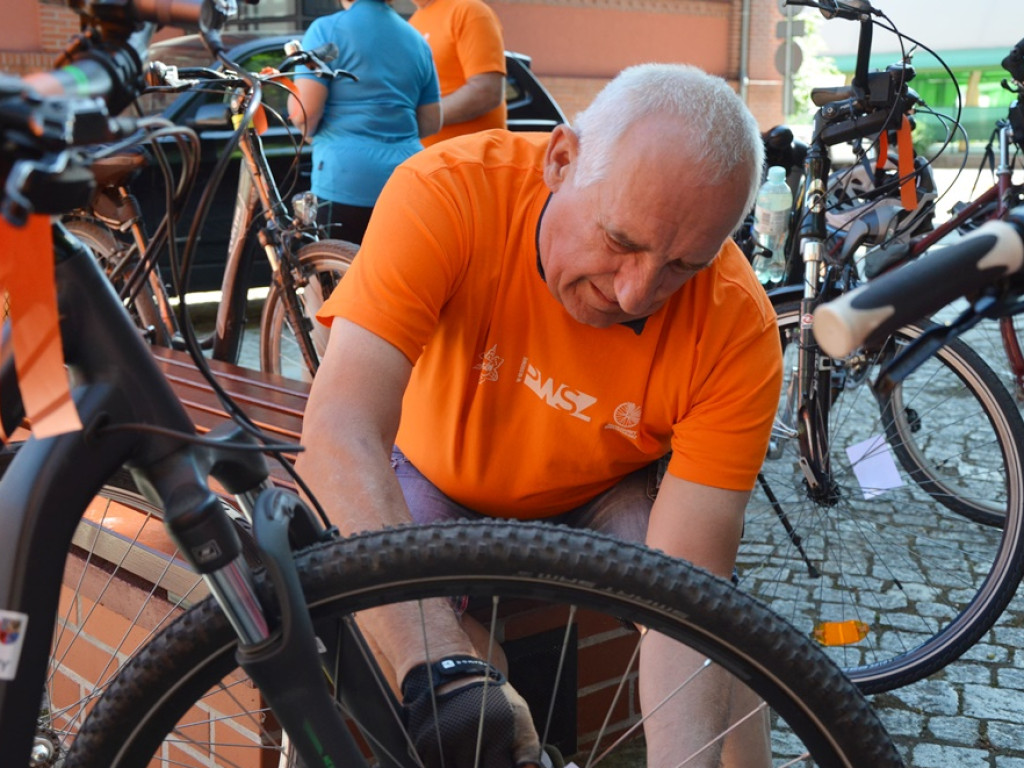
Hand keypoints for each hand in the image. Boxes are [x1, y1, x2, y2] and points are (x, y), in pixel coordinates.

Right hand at [402, 656, 541, 766]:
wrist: (452, 674)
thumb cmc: (491, 698)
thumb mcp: (518, 714)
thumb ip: (528, 749)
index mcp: (497, 731)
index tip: (499, 762)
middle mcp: (468, 737)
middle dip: (482, 765)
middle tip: (484, 752)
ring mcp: (444, 742)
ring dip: (463, 765)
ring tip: (470, 750)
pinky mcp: (424, 745)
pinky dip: (446, 764)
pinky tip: (454, 753)